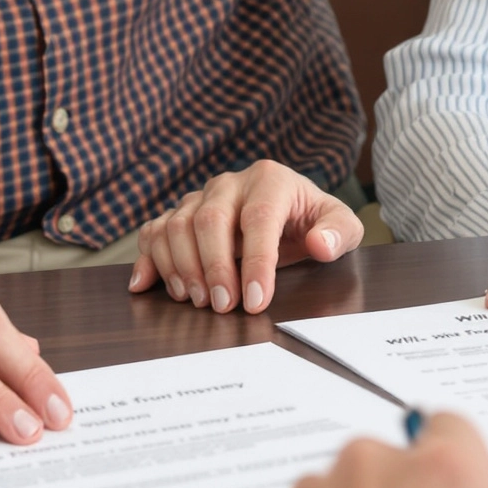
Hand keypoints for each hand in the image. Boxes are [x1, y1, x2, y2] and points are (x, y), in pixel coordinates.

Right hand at [128, 160, 360, 313]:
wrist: (288, 210)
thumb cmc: (311, 221)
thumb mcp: (340, 225)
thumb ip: (338, 233)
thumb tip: (320, 245)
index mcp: (271, 180)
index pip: (259, 218)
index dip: (256, 261)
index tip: (256, 300)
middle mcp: (230, 183)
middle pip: (209, 220)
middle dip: (214, 268)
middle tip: (223, 307)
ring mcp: (200, 197)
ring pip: (176, 225)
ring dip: (181, 267)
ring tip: (196, 301)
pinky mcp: (179, 214)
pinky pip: (153, 231)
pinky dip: (148, 258)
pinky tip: (147, 285)